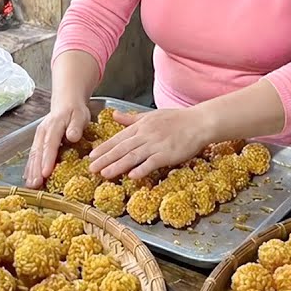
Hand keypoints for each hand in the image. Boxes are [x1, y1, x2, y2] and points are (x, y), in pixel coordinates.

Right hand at [24, 98, 90, 187]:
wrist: (66, 102)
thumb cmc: (75, 111)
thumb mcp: (80, 115)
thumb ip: (76, 126)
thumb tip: (72, 137)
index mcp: (54, 126)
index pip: (50, 145)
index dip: (47, 160)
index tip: (45, 173)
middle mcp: (43, 132)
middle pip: (38, 152)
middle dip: (36, 170)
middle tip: (35, 184)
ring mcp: (38, 137)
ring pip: (33, 155)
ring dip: (31, 171)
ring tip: (30, 185)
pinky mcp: (38, 141)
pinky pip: (33, 155)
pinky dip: (30, 167)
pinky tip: (28, 178)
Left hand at [88, 107, 213, 180]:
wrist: (199, 122)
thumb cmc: (178, 119)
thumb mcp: (151, 115)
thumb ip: (132, 119)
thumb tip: (114, 116)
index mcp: (141, 126)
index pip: (118, 138)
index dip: (104, 148)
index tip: (92, 156)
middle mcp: (146, 135)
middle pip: (122, 149)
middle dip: (105, 159)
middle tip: (91, 168)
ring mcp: (156, 145)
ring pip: (133, 156)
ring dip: (117, 166)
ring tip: (104, 174)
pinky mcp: (167, 154)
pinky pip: (152, 162)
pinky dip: (141, 169)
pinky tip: (131, 176)